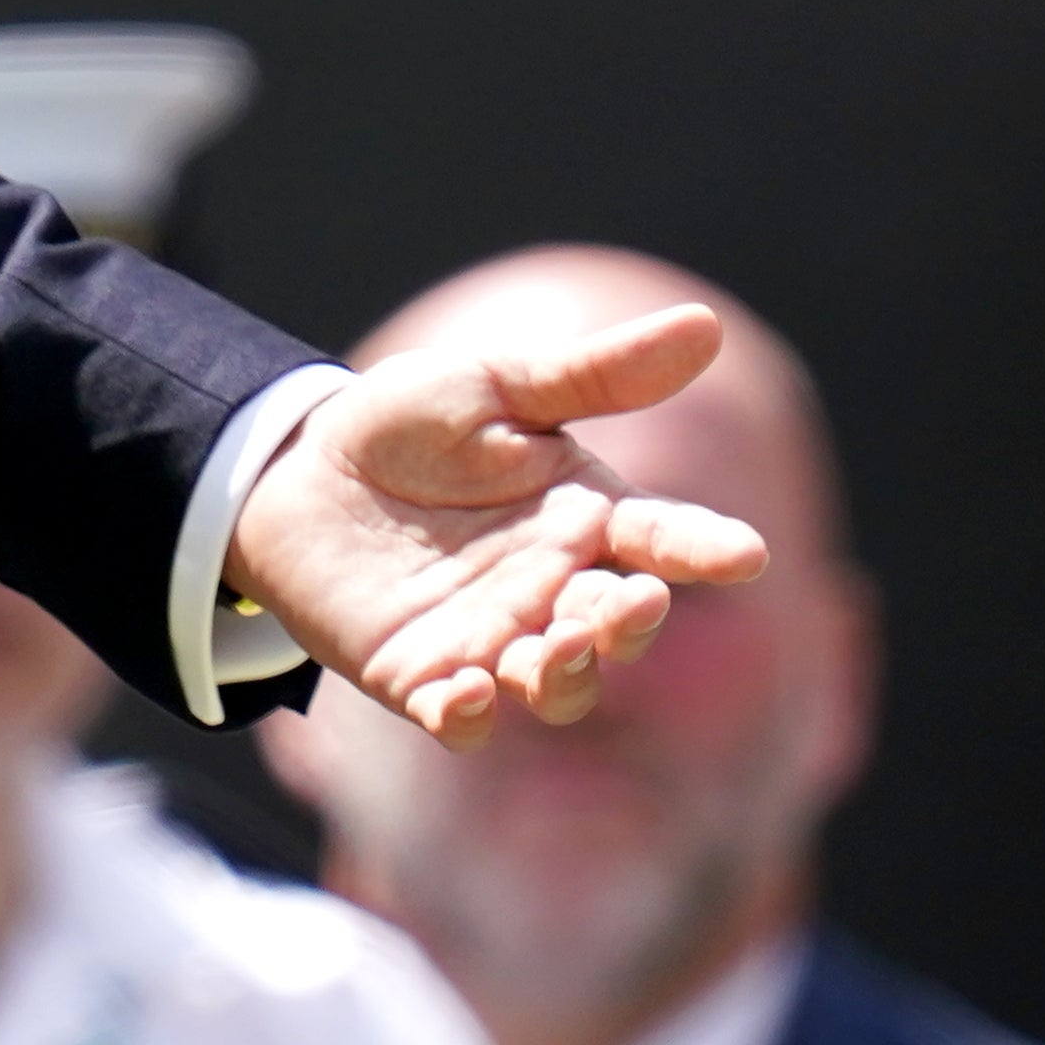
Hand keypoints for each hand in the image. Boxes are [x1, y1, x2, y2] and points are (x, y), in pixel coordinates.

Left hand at [223, 304, 770, 746]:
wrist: (300, 468)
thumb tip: (706, 325)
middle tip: (627, 604)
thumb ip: (596, 374)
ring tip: (551, 649)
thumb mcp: (497, 384)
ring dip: (564, 676)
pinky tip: (464, 692)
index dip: (705, 549)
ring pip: (553, 685)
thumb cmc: (412, 423)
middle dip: (629, 626)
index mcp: (584, 519)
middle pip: (615, 628)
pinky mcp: (420, 677)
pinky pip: (459, 719)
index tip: (745, 553)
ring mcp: (490, 640)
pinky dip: (468, 716)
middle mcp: (550, 589)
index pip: (662, 540)